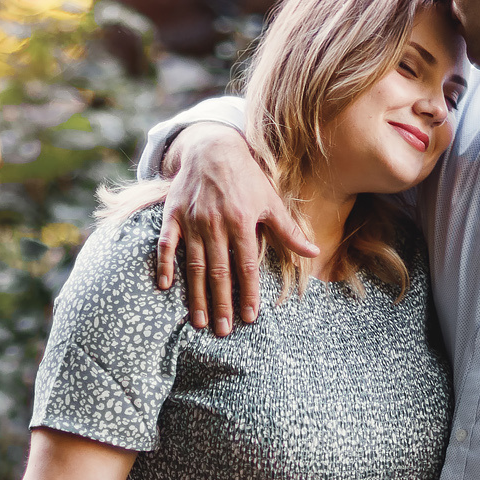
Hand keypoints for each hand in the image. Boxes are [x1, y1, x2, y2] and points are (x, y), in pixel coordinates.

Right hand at [157, 125, 309, 335]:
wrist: (213, 148)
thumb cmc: (247, 178)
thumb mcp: (271, 201)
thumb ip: (289, 231)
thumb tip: (314, 253)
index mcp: (242, 222)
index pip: (246, 266)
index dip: (248, 292)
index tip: (250, 317)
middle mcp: (216, 224)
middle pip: (219, 272)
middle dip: (222, 304)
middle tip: (223, 330)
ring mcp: (192, 221)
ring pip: (194, 265)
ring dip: (196, 295)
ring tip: (199, 321)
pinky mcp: (173, 216)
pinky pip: (166, 244)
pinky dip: (164, 264)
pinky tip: (165, 286)